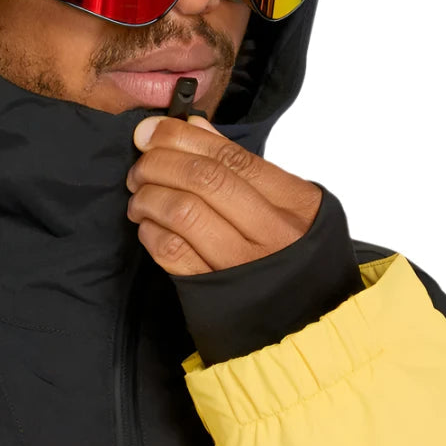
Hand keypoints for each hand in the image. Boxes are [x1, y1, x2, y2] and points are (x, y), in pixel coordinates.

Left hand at [126, 115, 322, 276]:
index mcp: (295, 203)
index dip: (183, 137)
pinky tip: (148, 225)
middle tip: (141, 165)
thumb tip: (193, 125)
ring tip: (140, 196)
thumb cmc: (291, 252)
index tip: (153, 130)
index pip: (230, 156)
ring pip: (182, 212)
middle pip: (203, 179)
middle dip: (159, 163)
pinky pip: (171, 252)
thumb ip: (241, 164)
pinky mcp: (215, 292)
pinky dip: (150, 231)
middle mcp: (271, 233)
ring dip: (148, 197)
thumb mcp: (287, 205)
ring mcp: (242, 265)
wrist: (305, 320)